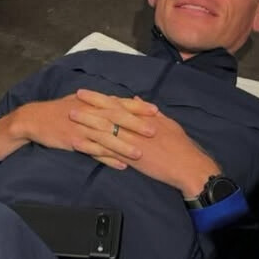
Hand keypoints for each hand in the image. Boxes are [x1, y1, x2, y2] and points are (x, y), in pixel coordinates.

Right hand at [0, 91, 156, 165]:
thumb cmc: (60, 111)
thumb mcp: (80, 102)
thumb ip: (101, 103)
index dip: (138, 106)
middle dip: (135, 125)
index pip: (119, 103)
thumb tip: (122, 101)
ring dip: (124, 146)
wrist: (34, 120)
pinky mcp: (74, 142)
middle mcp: (89, 114)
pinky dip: (107, 159)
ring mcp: (81, 128)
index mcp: (93, 103)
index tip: (155, 110)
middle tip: (154, 131)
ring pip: (106, 137)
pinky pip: (94, 152)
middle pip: (116, 119)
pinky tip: (120, 165)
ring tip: (140, 154)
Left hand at [72, 90, 217, 194]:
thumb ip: (149, 112)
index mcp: (144, 117)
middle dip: (89, 106)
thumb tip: (135, 100)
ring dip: (86, 123)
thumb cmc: (180, 145)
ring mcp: (132, 142)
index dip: (100, 98)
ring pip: (105, 129)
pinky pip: (106, 151)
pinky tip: (77, 144)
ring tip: (70, 118)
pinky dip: (91, 147)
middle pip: (108, 113)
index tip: (85, 93)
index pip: (117, 103)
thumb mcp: (167, 123)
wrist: (188, 165)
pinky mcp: (130, 158)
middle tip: (71, 101)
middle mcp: (136, 126)